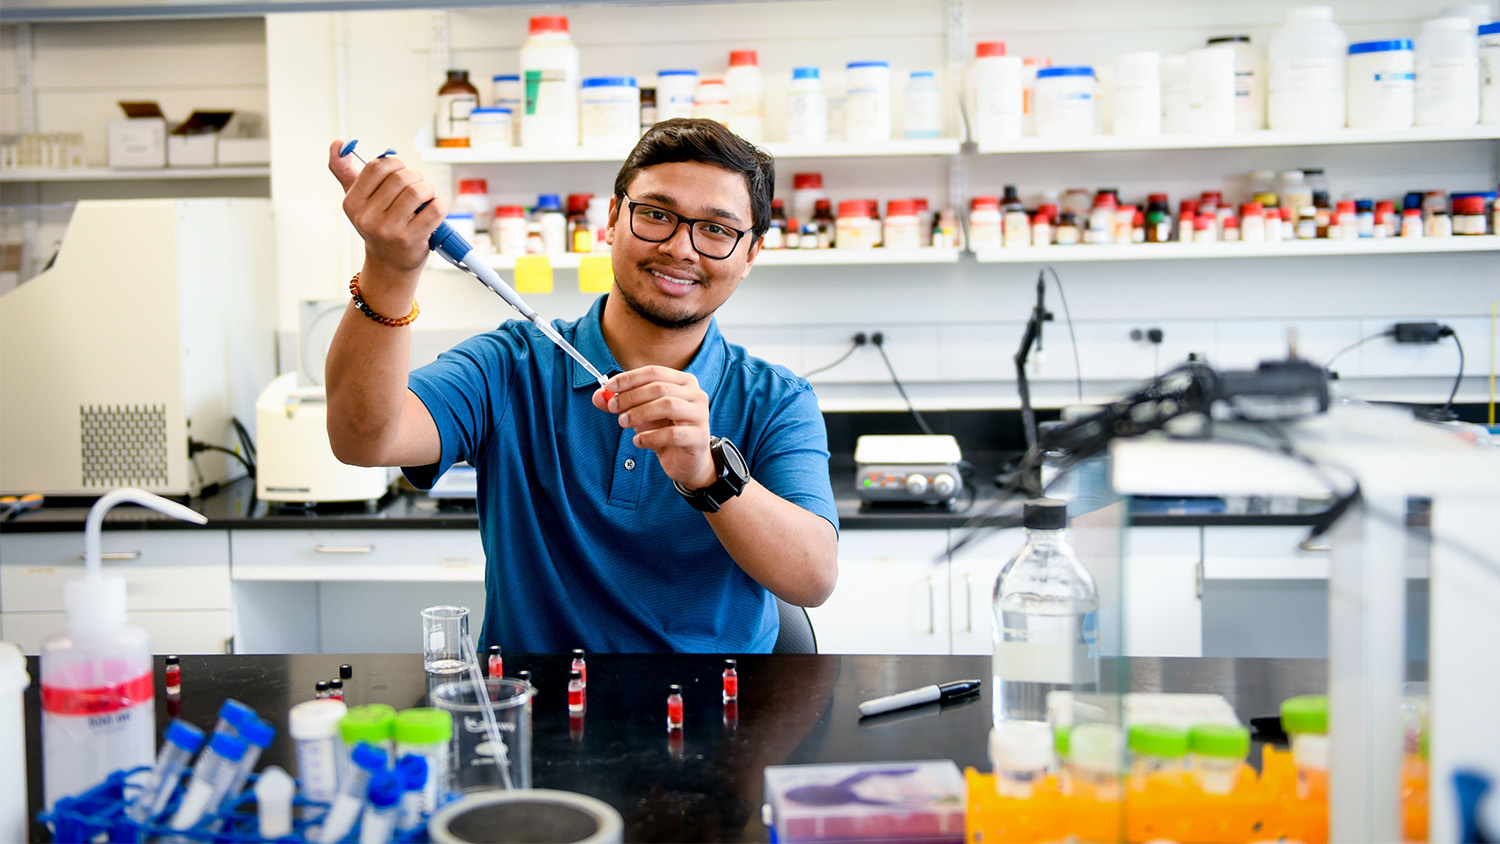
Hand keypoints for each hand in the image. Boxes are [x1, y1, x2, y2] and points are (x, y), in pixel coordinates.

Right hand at [327, 139, 445, 275]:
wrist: (389, 263)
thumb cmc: (377, 225)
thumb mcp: (357, 200)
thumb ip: (344, 171)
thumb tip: (338, 144)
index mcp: (352, 203)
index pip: (377, 167)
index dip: (394, 163)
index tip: (399, 171)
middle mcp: (367, 218)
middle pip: (400, 178)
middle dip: (414, 177)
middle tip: (416, 186)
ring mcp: (389, 230)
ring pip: (418, 191)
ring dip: (428, 190)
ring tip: (425, 198)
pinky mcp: (411, 239)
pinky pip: (435, 209)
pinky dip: (440, 204)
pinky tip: (434, 209)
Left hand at [592, 366, 716, 489]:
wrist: (686, 461)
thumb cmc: (665, 431)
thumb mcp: (640, 414)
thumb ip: (621, 403)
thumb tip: (598, 396)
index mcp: (683, 381)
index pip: (654, 372)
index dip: (630, 378)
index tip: (609, 387)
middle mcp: (696, 394)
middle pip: (660, 388)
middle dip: (631, 396)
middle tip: (613, 408)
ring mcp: (700, 415)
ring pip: (667, 405)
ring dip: (640, 413)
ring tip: (623, 423)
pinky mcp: (699, 437)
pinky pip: (672, 434)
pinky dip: (650, 437)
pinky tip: (638, 441)